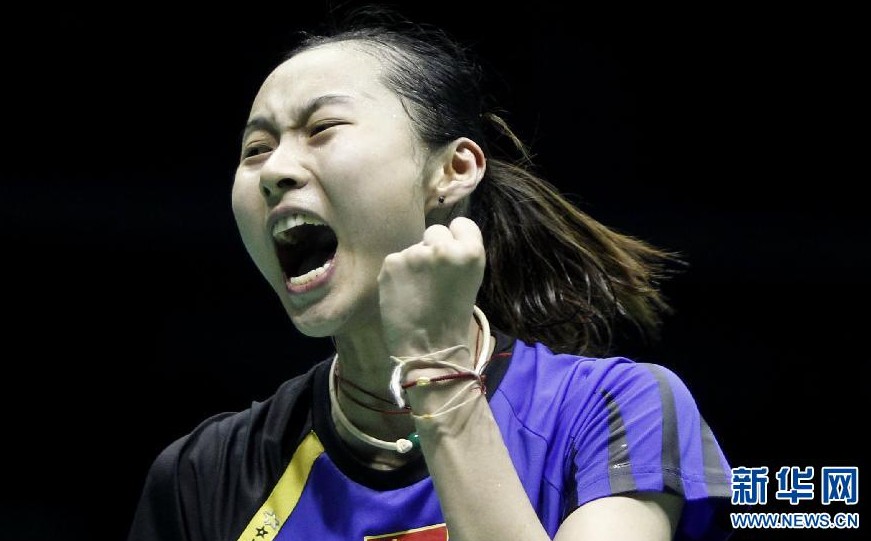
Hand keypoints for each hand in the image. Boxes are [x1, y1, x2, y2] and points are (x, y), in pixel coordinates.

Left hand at [377, 217, 485, 359]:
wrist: (429, 348)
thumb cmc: (453, 317)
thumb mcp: (470, 280)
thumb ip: (458, 255)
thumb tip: (441, 239)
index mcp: (471, 251)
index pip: (462, 223)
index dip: (455, 237)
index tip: (451, 254)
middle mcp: (444, 247)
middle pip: (435, 231)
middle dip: (432, 247)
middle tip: (432, 276)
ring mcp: (415, 253)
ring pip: (413, 248)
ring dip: (414, 263)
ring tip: (417, 291)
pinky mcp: (392, 262)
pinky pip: (395, 260)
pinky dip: (397, 275)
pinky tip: (403, 294)